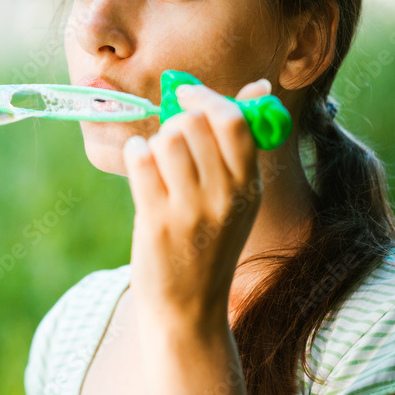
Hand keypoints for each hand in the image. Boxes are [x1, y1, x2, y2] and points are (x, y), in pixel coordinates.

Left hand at [122, 78, 271, 329]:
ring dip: (153, 142)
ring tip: (155, 163)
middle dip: (174, 123)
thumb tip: (259, 86)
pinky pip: (141, 160)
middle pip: (194, 124)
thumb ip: (240, 144)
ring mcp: (192, 209)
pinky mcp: (158, 220)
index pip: (234, 120)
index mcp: (248, 185)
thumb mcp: (237, 197)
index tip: (186, 96)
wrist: (188, 308)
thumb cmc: (207, 243)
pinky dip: (135, 154)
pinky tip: (140, 166)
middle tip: (169, 144)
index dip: (205, 98)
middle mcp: (225, 195)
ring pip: (165, 139)